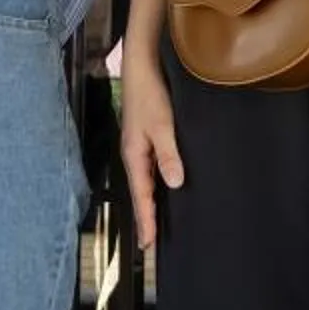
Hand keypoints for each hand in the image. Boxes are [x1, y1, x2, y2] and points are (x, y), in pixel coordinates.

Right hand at [119, 48, 185, 250]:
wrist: (142, 64)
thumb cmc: (150, 92)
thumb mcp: (162, 125)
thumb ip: (169, 154)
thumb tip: (174, 183)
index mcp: (134, 155)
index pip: (141, 196)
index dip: (146, 220)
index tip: (148, 245)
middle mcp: (135, 153)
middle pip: (140, 192)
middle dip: (146, 217)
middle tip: (151, 244)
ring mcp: (140, 146)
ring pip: (145, 181)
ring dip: (151, 202)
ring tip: (157, 223)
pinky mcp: (147, 137)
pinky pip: (150, 168)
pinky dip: (156, 184)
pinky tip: (165, 187)